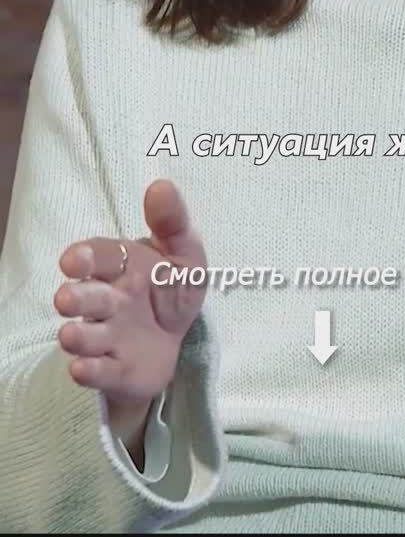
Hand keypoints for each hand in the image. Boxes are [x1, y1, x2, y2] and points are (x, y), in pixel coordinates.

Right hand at [54, 179, 208, 407]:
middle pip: (87, 297)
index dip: (84, 257)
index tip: (73, 261)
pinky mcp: (115, 369)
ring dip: (78, 336)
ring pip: (88, 335)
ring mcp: (109, 336)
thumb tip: (161, 186)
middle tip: (66, 299)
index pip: (98, 256)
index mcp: (121, 267)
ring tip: (70, 335)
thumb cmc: (172, 287)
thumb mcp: (185, 254)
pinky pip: (101, 371)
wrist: (176, 339)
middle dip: (76, 297)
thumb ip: (173, 222)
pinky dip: (91, 371)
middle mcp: (108, 300)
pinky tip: (82, 368)